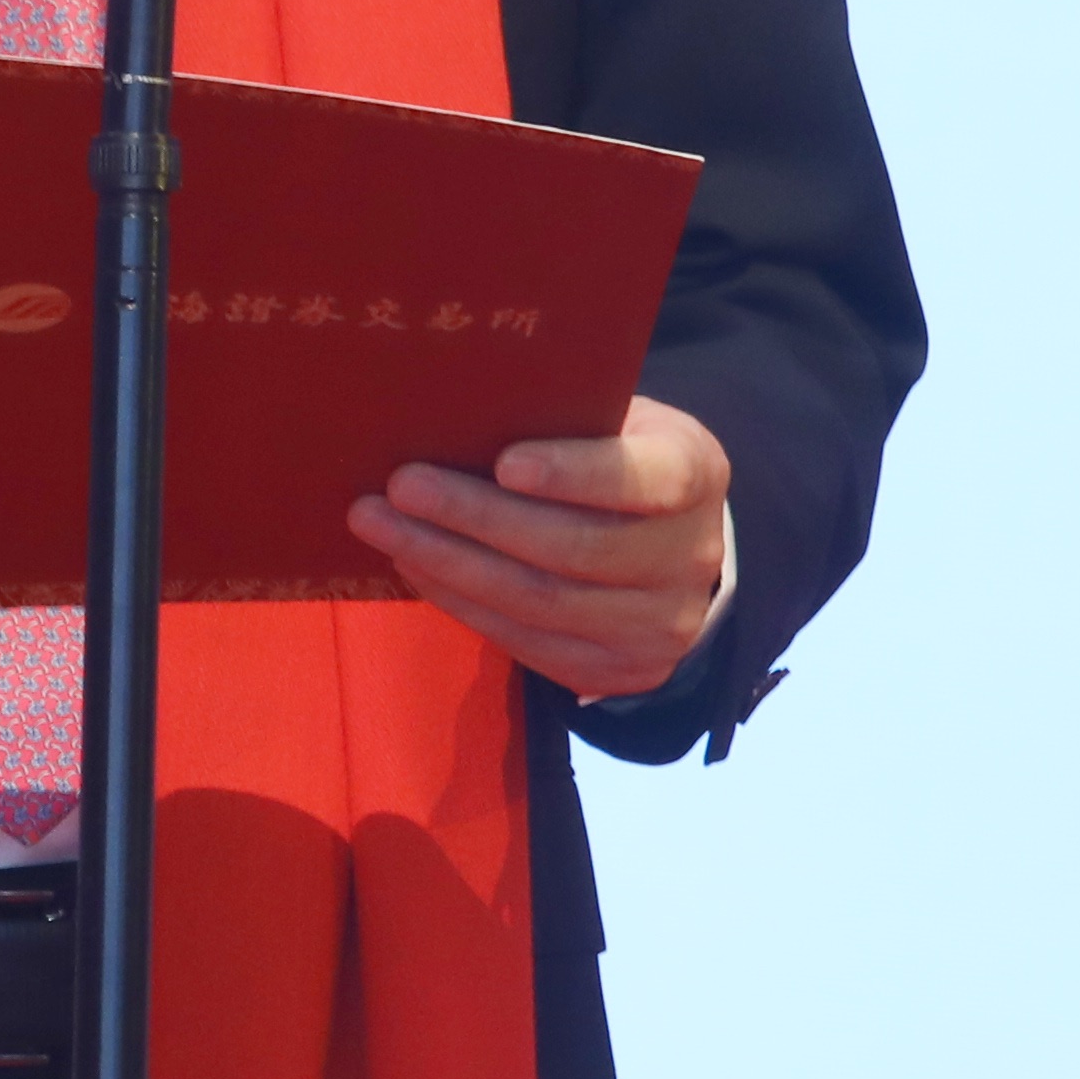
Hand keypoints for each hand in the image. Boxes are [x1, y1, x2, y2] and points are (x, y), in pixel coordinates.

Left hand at [351, 394, 732, 703]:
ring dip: (450, 564)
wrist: (670, 546)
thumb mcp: (615, 421)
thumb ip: (562, 417)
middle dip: (476, 518)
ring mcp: (659, 626)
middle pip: (575, 548)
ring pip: (542, 603)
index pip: (641, 478)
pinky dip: (462, 603)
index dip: (573, 474)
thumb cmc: (617, 459)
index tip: (503, 462)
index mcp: (696, 474)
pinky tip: (418, 566)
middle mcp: (689, 558)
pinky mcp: (618, 672)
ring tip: (384, 526)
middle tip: (401, 487)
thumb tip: (454, 406)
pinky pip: (527, 642)